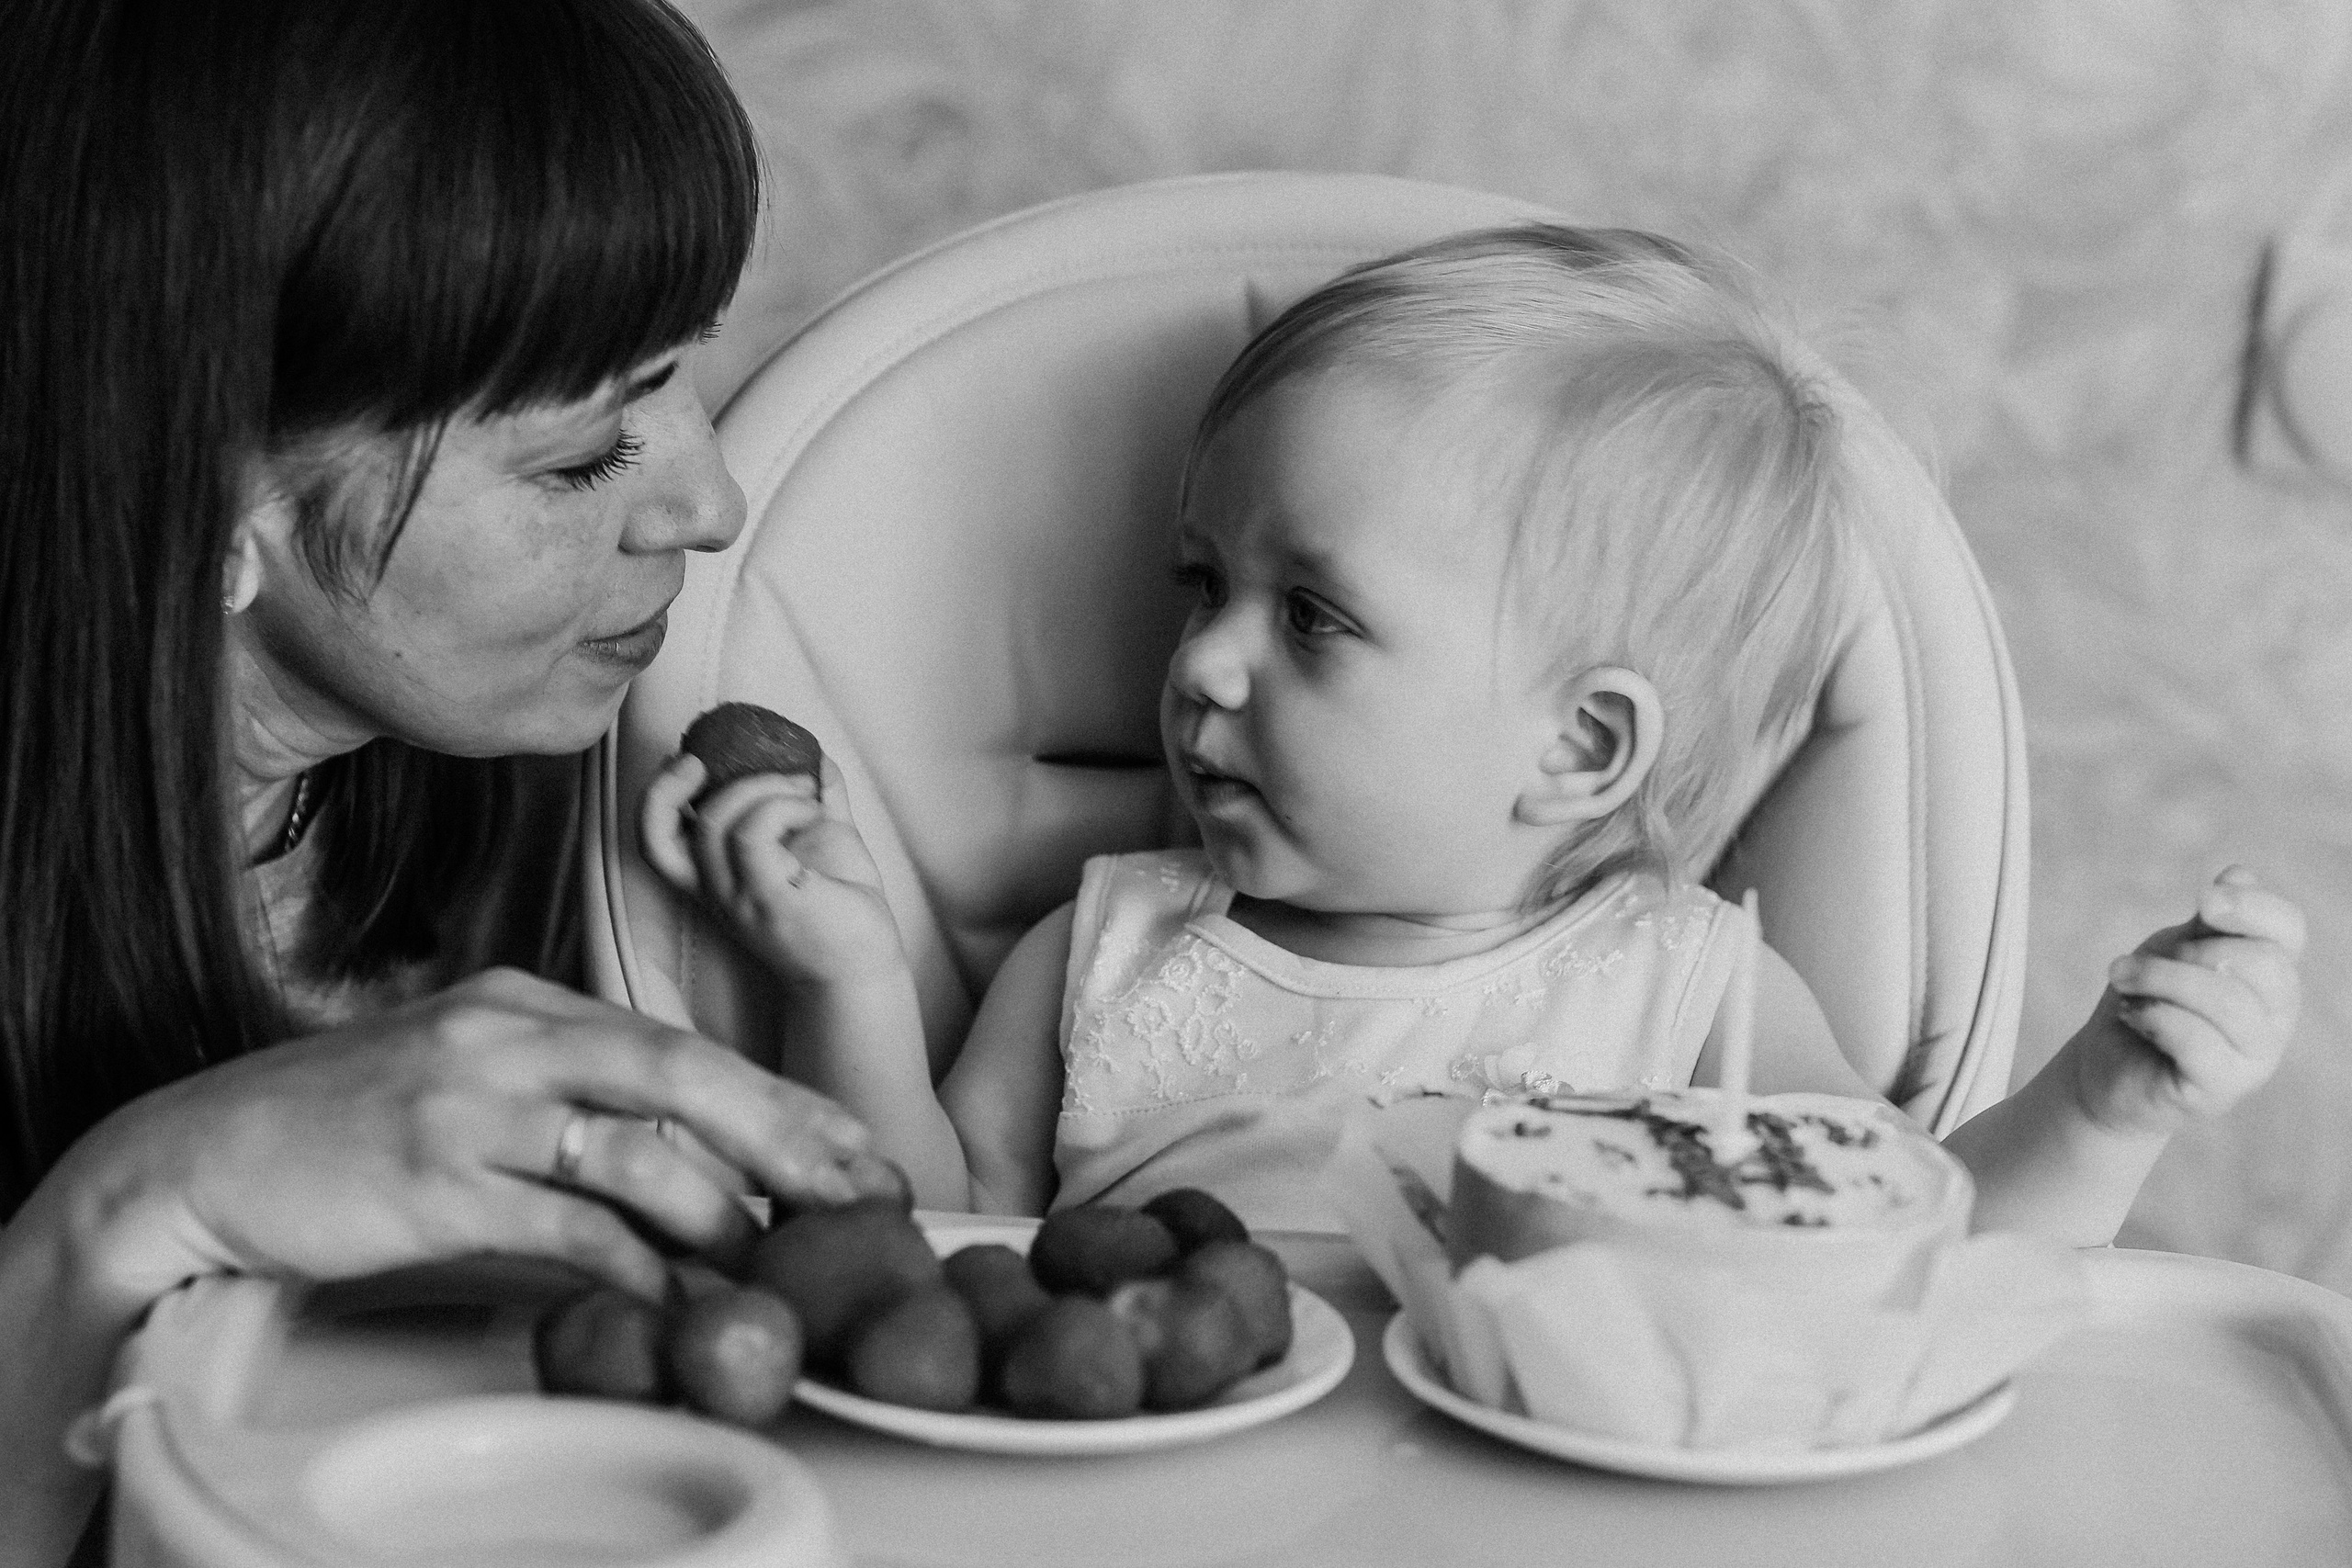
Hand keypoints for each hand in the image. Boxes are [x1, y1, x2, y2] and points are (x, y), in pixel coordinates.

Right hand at [65, 968, 895, 1302]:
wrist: (196, 1155)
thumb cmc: (343, 1130)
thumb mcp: (468, 1079)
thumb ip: (565, 1098)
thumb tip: (682, 1160)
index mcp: (527, 1003)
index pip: (683, 1046)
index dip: (782, 1102)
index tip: (857, 1154)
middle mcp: (510, 1032)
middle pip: (684, 1076)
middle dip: (790, 1139)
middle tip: (864, 1200)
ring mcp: (470, 1099)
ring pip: (635, 1149)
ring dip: (721, 1215)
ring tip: (781, 1266)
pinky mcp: (433, 1176)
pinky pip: (563, 1223)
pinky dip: (633, 1265)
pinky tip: (675, 1297)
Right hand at [639, 752, 906, 991]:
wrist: (864, 965)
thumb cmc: (843, 907)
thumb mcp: (823, 839)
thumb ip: (817, 797)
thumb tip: (818, 755)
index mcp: (716, 876)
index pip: (653, 838)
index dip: (657, 794)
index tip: (692, 760)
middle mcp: (716, 890)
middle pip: (655, 832)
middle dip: (671, 782)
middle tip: (717, 757)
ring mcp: (738, 897)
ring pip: (714, 822)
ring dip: (761, 784)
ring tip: (803, 787)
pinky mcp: (768, 899)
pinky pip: (753, 834)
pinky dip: (784, 804)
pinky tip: (814, 809)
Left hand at [2063, 866, 2304, 1138]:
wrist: (2105, 1068)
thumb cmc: (2147, 1001)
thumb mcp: (2174, 949)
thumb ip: (2210, 921)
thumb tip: (2240, 873)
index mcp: (2270, 974)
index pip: (2289, 929)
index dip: (2252, 906)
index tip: (2203, 900)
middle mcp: (2277, 1017)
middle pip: (2259, 963)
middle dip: (2186, 953)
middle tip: (2132, 965)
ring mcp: (2256, 1057)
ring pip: (2227, 1001)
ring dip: (2158, 980)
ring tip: (2121, 982)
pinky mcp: (2222, 1089)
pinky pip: (2196, 1040)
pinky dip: (2153, 1017)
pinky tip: (2131, 1016)